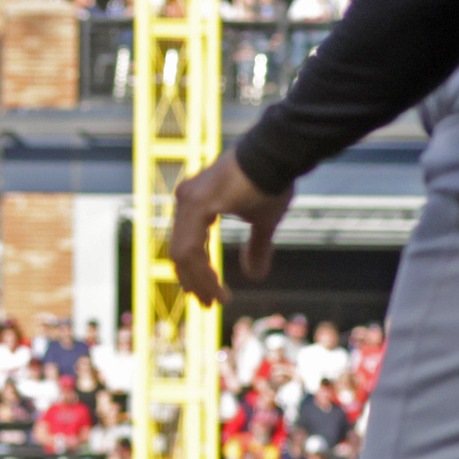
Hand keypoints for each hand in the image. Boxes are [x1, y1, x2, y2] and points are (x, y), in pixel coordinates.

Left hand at [168, 151, 291, 308]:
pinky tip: (216, 288)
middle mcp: (187, 199)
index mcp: (197, 202)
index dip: (195, 272)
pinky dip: (202, 273)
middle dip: (193, 282)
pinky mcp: (197, 204)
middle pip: (180, 252)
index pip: (186, 244)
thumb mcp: (264, 221)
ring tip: (214, 301)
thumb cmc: (272, 180)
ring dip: (198, 282)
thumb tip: (255, 276)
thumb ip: (256, 247)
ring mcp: (189, 200)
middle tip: (208, 305)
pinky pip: (191, 249)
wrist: (278, 153)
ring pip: (183, 255)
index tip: (207, 295)